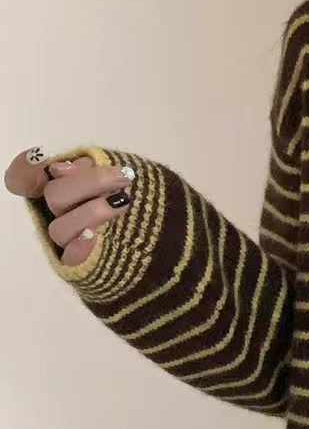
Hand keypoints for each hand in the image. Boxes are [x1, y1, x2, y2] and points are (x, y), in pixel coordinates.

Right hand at [5, 148, 133, 266]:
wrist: (165, 242)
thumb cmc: (142, 204)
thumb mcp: (122, 180)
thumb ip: (91, 171)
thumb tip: (60, 168)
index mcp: (64, 187)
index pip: (23, 178)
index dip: (25, 170)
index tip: (50, 164)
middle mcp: (60, 213)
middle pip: (54, 196)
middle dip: (89, 183)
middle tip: (123, 178)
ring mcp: (68, 240)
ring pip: (59, 228)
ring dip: (92, 212)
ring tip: (123, 203)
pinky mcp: (79, 264)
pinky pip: (70, 257)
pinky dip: (81, 244)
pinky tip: (96, 235)